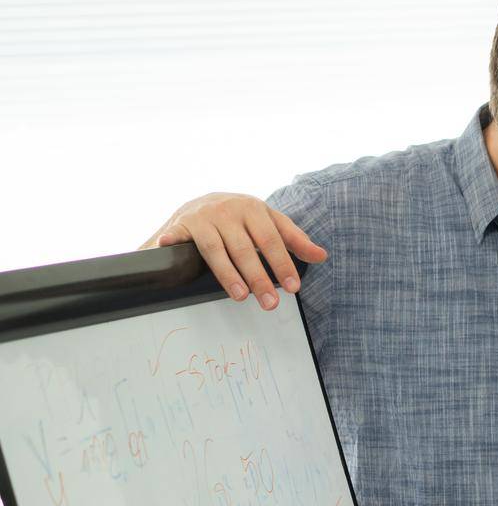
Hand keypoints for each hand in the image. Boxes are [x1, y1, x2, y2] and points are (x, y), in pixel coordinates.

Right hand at [150, 193, 326, 309]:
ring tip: (241, 296)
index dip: (283, 264)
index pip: (272, 239)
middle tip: (270, 303)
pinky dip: (170, 241)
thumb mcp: (269, 224)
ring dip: (227, 274)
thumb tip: (322, 256)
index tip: (294, 287)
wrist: (202, 202)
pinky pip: (177, 236)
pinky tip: (167, 248)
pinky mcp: (181, 224)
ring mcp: (204, 217)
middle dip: (259, 278)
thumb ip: (294, 239)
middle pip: (246, 249)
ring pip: (216, 249)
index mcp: (254, 209)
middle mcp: (229, 210)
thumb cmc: (242, 219)